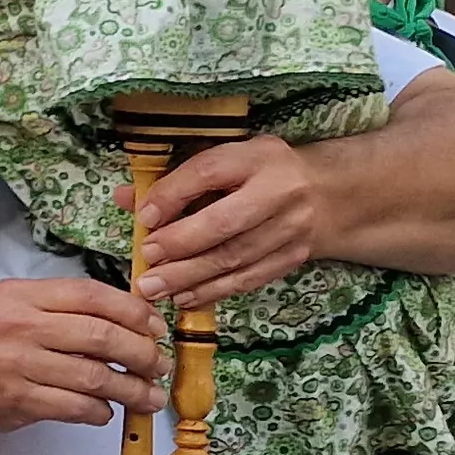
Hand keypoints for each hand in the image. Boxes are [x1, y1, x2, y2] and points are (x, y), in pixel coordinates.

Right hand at [0, 277, 166, 432]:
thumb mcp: (6, 303)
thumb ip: (56, 305)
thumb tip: (123, 317)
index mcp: (21, 296)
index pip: (91, 295)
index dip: (134, 311)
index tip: (155, 327)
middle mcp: (20, 327)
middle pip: (102, 336)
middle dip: (142, 354)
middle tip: (159, 366)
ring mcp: (18, 366)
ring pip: (96, 377)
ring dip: (132, 390)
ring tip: (149, 396)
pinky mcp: (18, 401)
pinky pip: (76, 408)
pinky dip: (100, 412)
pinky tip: (106, 411)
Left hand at [119, 136, 321, 308]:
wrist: (328, 193)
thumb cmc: (260, 173)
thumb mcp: (227, 161)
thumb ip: (177, 179)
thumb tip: (126, 198)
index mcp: (257, 157)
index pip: (210, 172)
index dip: (173, 195)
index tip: (144, 218)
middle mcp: (280, 190)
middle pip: (226, 223)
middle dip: (180, 245)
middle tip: (146, 259)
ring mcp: (292, 227)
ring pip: (236, 257)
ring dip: (190, 276)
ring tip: (154, 288)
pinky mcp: (295, 256)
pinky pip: (250, 278)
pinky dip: (215, 291)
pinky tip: (185, 297)